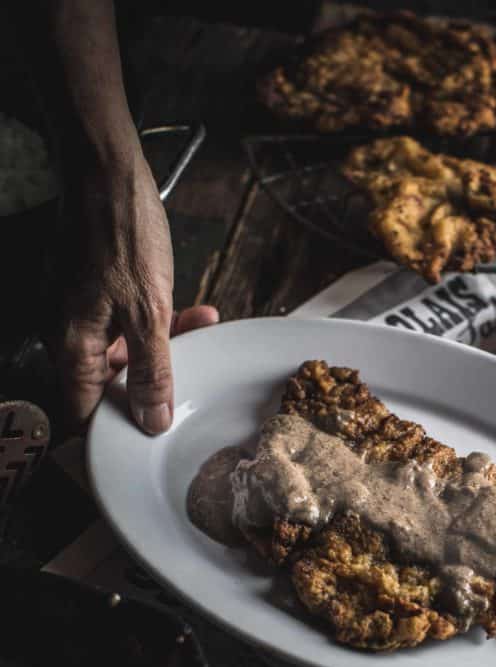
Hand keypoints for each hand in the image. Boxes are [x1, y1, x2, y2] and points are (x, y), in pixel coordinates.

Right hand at [52, 151, 216, 432]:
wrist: (106, 171)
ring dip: (167, 348)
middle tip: (190, 377)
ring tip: (201, 331)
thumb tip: (153, 421)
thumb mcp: (149, 312)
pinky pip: (130, 323)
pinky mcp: (98, 293)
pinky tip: (195, 314)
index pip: (85, 413)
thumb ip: (153, 371)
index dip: (115, 433)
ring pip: (127, 352)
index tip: (149, 442)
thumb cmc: (121, 233)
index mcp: (72, 348)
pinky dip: (161, 324)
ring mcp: (82, 313)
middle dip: (155, 382)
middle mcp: (70, 335)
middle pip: (111, 384)